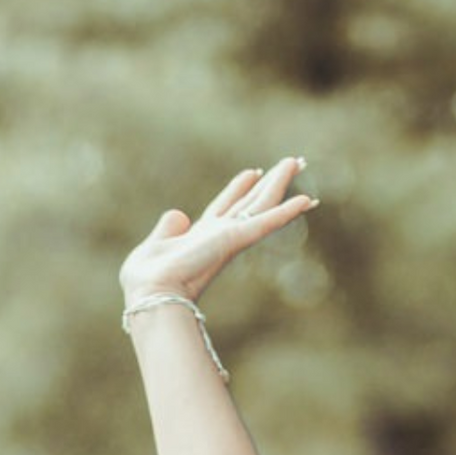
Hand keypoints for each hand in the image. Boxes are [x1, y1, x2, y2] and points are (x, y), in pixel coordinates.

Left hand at [118, 159, 314, 311]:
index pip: (225, 206)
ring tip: (299, 161)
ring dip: (281, 183)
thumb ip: (167, 229)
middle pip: (252, 202)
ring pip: (262, 205)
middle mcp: (220, 236)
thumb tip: (178, 214)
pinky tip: (307, 200)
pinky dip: (286, 212)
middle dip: (271, 181)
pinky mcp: (235, 240)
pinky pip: (265, 223)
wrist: (152, 293)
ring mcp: (230, 238)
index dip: (239, 188)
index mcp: (201, 237)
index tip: (253, 171)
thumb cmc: (148, 280)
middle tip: (292, 162)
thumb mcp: (155, 245)